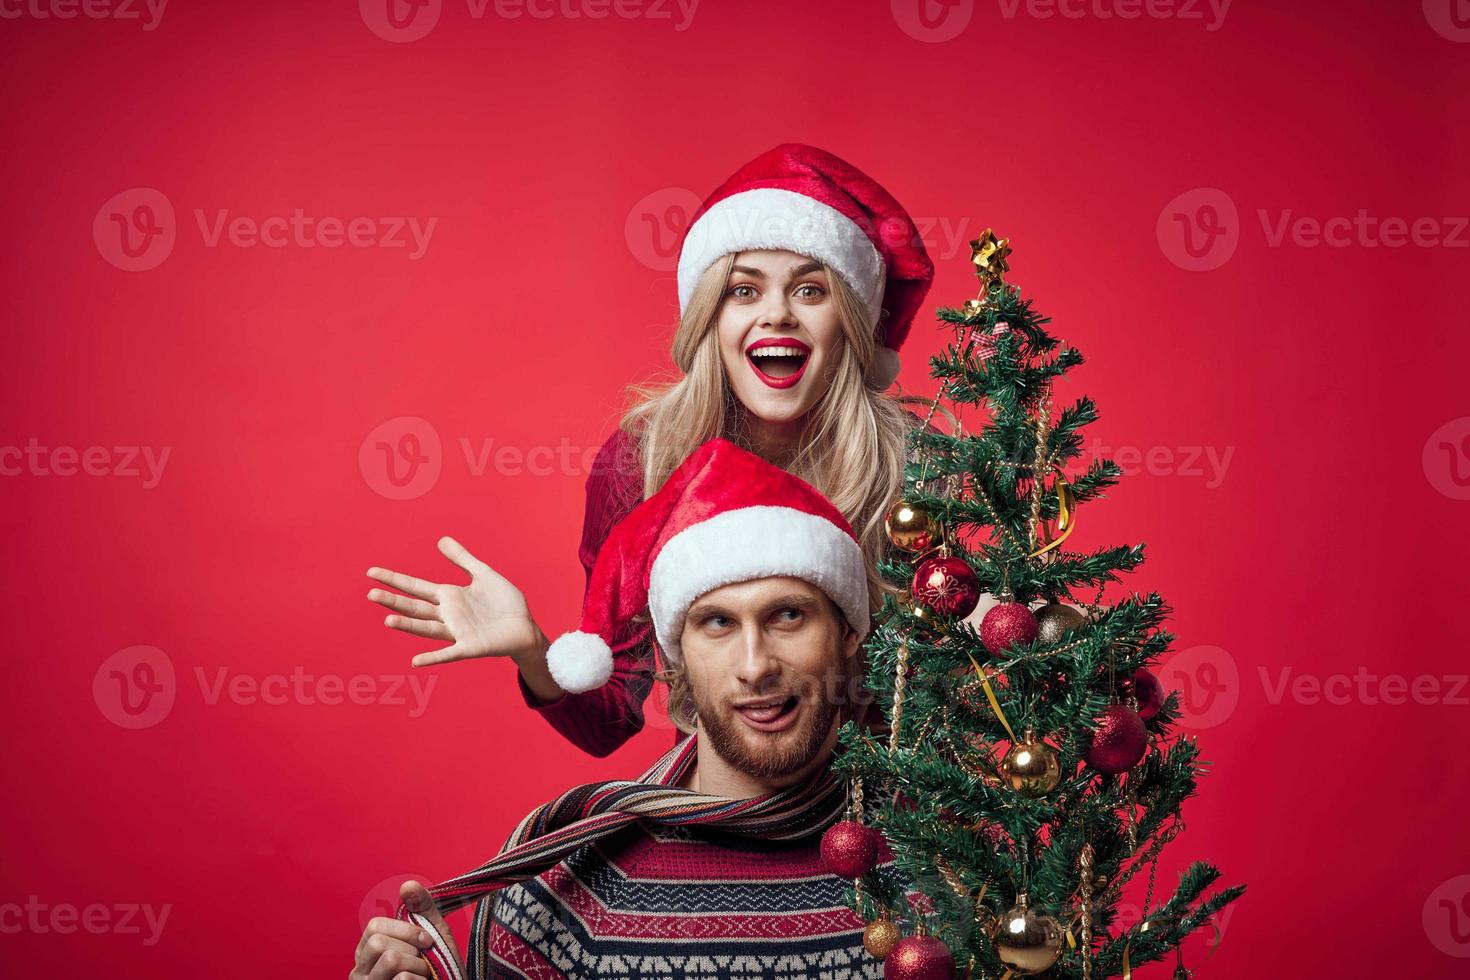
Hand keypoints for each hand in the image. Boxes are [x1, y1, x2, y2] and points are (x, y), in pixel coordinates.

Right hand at [349, 880, 462, 979]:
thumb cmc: (437, 967)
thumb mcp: (433, 932)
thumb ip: (421, 907)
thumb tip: (408, 885)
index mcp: (367, 950)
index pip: (374, 927)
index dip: (405, 930)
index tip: (426, 940)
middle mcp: (360, 971)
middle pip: (379, 943)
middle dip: (412, 950)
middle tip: (423, 962)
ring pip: (390, 960)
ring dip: (418, 966)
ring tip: (424, 975)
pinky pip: (402, 979)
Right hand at [367, 536, 547, 667]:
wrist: (525, 627)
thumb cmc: (504, 603)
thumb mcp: (483, 574)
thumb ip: (462, 559)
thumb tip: (440, 539)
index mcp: (449, 596)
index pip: (416, 587)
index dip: (394, 580)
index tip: (371, 572)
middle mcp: (448, 615)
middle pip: (414, 607)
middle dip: (393, 601)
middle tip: (370, 593)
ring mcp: (457, 632)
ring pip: (426, 628)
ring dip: (408, 625)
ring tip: (387, 620)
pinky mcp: (470, 647)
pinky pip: (449, 653)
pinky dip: (433, 658)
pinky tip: (416, 661)